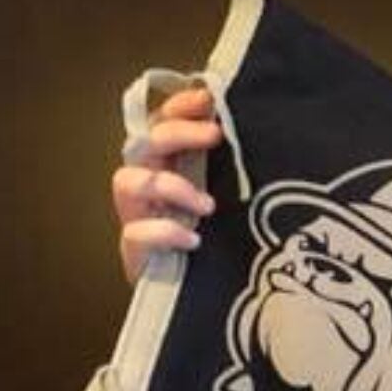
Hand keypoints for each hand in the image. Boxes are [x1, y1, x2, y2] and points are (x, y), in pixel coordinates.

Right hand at [111, 85, 222, 283]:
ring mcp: (137, 215)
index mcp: (168, 165)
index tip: (207, 97)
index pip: (161, 121)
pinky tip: (194, 241)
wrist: (192, 292)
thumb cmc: (213, 237)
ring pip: (128, 181)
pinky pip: (135, 232)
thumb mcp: (225, 194)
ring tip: (208, 205)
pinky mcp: (135, 249)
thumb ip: (232, 166)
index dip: (178, 105)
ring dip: (171, 186)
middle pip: (144, 142)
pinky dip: (165, 232)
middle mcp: (147, 184)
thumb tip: (263, 130)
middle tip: (214, 136)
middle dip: (177, 133)